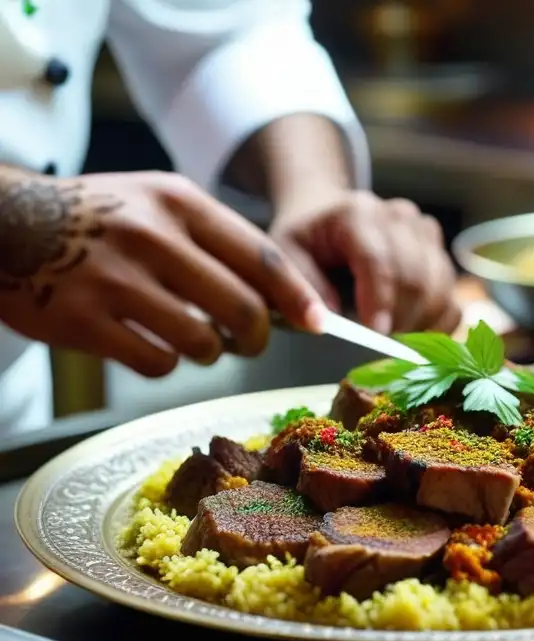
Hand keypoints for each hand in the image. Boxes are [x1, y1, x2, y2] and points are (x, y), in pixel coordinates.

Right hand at [0, 170, 325, 376]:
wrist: (4, 224)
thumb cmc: (97, 219)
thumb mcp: (156, 202)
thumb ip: (214, 240)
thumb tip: (281, 296)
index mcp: (178, 203)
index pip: (261, 257)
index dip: (298, 297)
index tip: (320, 322)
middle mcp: (151, 237)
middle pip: (243, 309)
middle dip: (257, 337)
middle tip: (249, 342)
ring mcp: (115, 280)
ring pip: (203, 342)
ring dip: (209, 352)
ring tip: (192, 339)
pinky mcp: (83, 322)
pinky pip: (157, 363)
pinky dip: (164, 363)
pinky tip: (147, 343)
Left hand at [269, 190, 461, 334]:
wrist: (327, 213)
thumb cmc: (306, 239)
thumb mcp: (285, 255)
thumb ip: (301, 288)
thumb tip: (324, 323)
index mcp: (357, 214)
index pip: (380, 260)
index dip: (382, 301)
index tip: (376, 335)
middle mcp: (400, 217)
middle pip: (417, 277)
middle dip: (402, 320)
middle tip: (382, 349)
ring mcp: (425, 233)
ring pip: (441, 289)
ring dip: (422, 325)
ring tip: (395, 343)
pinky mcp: (440, 253)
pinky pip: (452, 298)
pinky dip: (439, 325)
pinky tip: (415, 336)